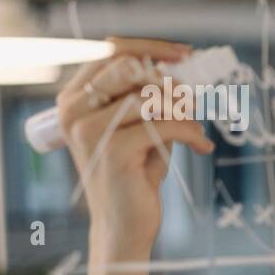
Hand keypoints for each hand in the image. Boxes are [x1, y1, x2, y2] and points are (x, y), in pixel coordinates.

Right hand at [56, 37, 212, 257]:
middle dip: (169, 82)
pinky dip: (192, 133)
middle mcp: (73, 109)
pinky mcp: (113, 150)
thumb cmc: (135, 174)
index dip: (152, 48)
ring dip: (184, 112)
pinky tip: (201, 147)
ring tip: (196, 132)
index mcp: (74, 97)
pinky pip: (166, 125)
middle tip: (192, 103)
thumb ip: (152, 98)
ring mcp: (89, 130)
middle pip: (131, 67)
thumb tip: (182, 70)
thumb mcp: (142, 127)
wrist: (125, 225)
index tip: (186, 54)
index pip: (112, 51)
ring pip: (151, 97)